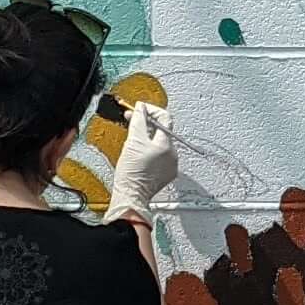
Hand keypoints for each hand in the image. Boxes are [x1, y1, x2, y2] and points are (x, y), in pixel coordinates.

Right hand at [104, 87, 177, 221]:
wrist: (132, 195)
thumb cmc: (132, 174)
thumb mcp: (132, 142)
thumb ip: (138, 121)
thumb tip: (141, 108)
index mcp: (166, 145)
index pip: (165, 118)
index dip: (151, 111)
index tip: (140, 109)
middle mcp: (172, 154)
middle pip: (162, 131)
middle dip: (147, 125)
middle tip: (133, 121)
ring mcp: (170, 165)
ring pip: (160, 143)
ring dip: (148, 139)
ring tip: (134, 144)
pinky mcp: (166, 173)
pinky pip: (160, 156)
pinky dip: (150, 151)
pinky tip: (140, 156)